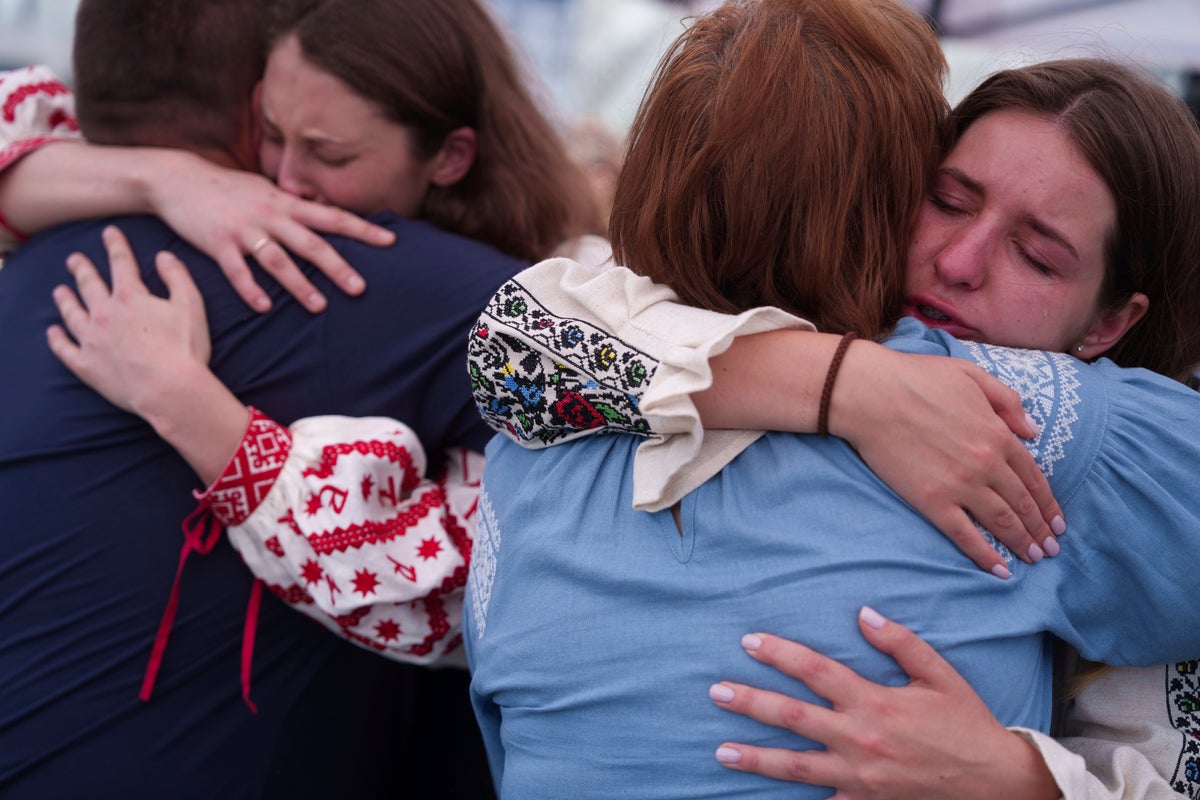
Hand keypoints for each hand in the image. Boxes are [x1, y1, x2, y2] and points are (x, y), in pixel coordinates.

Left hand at [47, 225, 250, 482]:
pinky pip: (65, 349)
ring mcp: (91, 339)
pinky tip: (53, 332)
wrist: (169, 389)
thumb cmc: (185, 348)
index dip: (115, 245)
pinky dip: (57, 339)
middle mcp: (104, 313)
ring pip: (71, 313)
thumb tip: (164, 256)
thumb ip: (177, 277)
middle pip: (88, 284)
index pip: (120, 263)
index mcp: (130, 296)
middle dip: (81, 268)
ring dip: (65, 300)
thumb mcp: (191, 305)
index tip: (109, 233)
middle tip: (74, 260)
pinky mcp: (86, 365)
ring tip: (60, 291)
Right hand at [148, 153, 395, 312]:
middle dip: (337, 266)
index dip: (362, 229)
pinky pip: (236, 270)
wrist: (177, 178)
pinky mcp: (216, 243)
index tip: (391, 242)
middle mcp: (269, 215)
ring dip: (298, 285)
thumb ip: (293, 206)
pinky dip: (250, 289)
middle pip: (310, 243)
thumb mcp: (266, 190)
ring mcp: (243, 230)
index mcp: (285, 203)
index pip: (333, 216)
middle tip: (360, 289)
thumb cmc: (228, 188)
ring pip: (277, 260)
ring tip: (319, 306)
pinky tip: (264, 307)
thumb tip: (324, 215)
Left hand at [708, 611, 1059, 799]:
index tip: (749, 642)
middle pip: (791, 717)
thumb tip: (863, 613)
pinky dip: (794, 798)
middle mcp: (859, 739)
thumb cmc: (966, 725)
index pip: (815, 670)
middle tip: (716, 693)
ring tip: (721, 751)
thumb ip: (901, 642)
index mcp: (874, 702)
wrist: (995, 784)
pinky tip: (765, 795)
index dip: (779, 654)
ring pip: (795, 765)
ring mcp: (858, 776)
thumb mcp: (940, 675)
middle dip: (750, 703)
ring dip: (754, 758)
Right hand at [835, 343, 1064, 575]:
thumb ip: (1008, 402)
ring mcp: (961, 486)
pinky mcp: (933, 502)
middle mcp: (987, 465)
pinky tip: (1001, 570)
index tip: (1058, 521)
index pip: (1033, 478)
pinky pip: (966, 536)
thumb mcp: (972, 375)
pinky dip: (986, 556)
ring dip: (1022, 544)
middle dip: (1040, 529)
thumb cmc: (917, 378)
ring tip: (1033, 558)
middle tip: (1050, 548)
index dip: (1048, 504)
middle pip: (1022, 505)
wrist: (871, 394)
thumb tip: (1033, 431)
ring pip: (1002, 523)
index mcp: (998, 435)